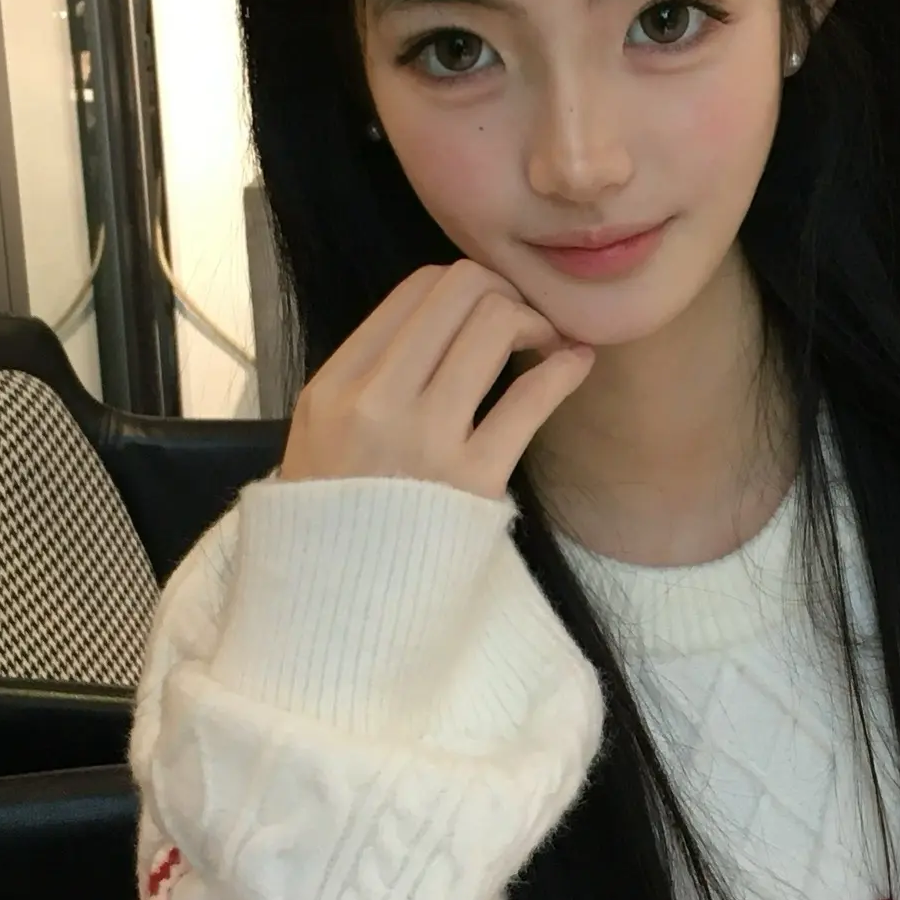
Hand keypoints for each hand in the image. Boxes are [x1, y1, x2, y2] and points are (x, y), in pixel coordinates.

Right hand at [278, 262, 593, 499]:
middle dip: (506, 294)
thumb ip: (370, 378)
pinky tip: (576, 363)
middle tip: (525, 322)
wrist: (340, 612)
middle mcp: (375, 401)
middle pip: (461, 291)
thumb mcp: (323, 438)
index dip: (467, 286)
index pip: (416, 289)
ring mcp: (425, 440)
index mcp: (334, 386)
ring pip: (495, 324)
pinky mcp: (475, 481)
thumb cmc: (341, 523)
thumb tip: (444, 320)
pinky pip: (531, 397)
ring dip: (535, 322)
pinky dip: (565, 368)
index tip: (488, 310)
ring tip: (547, 344)